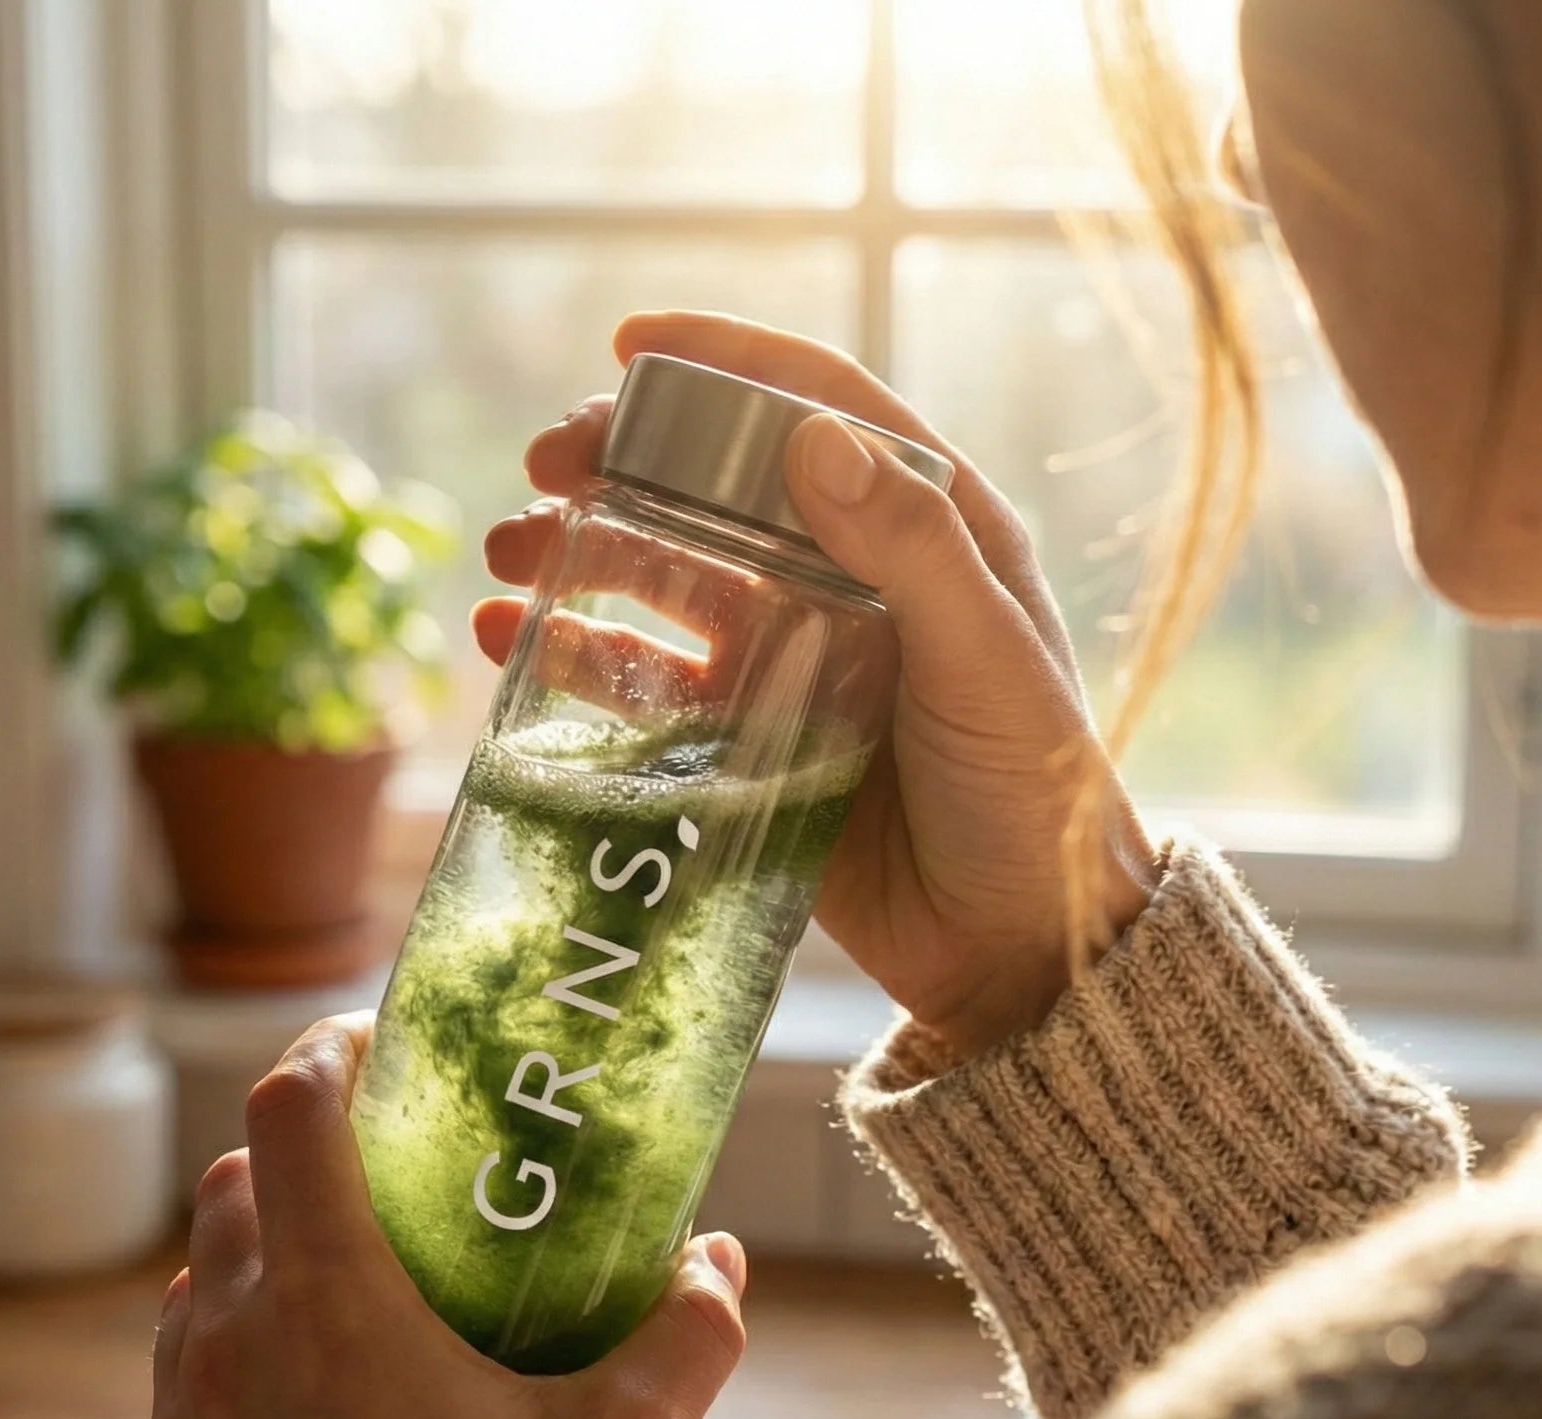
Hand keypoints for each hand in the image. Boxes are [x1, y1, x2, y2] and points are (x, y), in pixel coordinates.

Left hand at [133, 1015, 748, 1418]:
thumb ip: (685, 1332)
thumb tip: (715, 1259)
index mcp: (332, 1306)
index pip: (291, 1112)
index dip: (327, 1054)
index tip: (370, 1048)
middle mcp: (230, 1353)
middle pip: (228, 1190)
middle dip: (293, 1161)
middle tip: (371, 1181)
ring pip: (192, 1298)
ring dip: (252, 1272)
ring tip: (338, 1305)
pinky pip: (178, 1410)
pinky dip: (229, 1385)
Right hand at [477, 312, 1159, 1057]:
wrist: (1017, 949)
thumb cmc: (1034, 798)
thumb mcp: (989, 665)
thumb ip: (914, 552)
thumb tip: (812, 440)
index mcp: (930, 531)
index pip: (819, 410)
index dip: (723, 364)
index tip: (629, 345)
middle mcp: (852, 580)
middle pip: (718, 488)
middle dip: (622, 464)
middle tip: (542, 466)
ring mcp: (795, 660)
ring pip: (668, 578)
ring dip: (583, 555)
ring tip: (506, 557)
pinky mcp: (751, 743)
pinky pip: (650, 685)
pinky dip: (582, 658)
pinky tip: (513, 645)